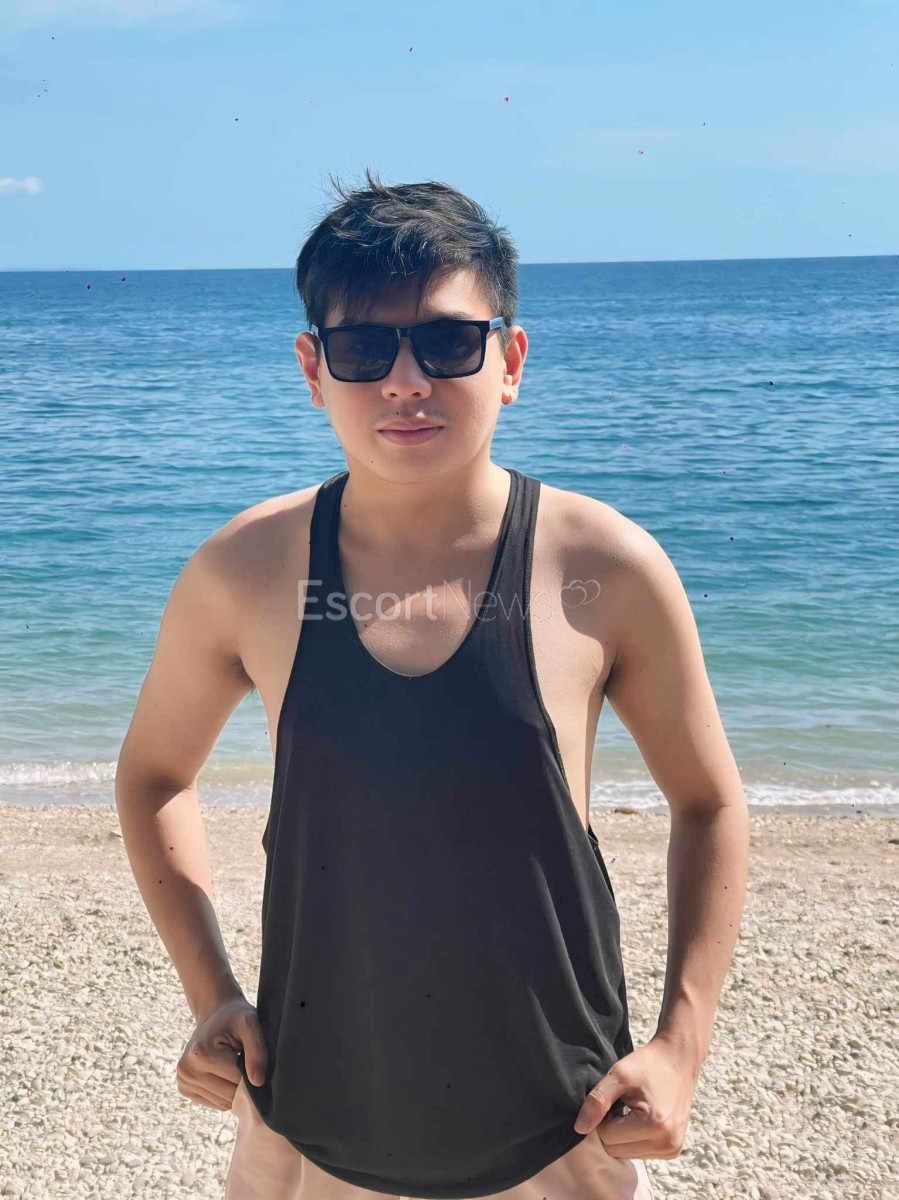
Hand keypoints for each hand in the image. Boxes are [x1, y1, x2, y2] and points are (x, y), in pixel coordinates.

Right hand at [176, 995, 268, 1111]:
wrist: (215, 1013)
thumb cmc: (235, 1017)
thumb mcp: (250, 1024)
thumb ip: (257, 1051)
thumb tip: (258, 1082)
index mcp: (201, 1054)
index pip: (238, 1081)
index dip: (253, 1072)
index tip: (254, 1057)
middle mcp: (187, 1070)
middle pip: (229, 1095)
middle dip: (243, 1083)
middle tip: (246, 1061)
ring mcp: (183, 1081)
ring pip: (223, 1103)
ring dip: (234, 1089)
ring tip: (234, 1065)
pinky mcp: (184, 1089)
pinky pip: (215, 1103)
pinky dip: (225, 1093)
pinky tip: (225, 1073)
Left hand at [572, 1037, 698, 1159]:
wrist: (678, 1058)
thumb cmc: (648, 1064)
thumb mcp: (619, 1075)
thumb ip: (598, 1100)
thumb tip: (579, 1128)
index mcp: (654, 1125)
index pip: (607, 1137)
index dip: (600, 1118)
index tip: (609, 1100)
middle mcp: (666, 1143)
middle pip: (616, 1150)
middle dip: (609, 1129)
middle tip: (618, 1104)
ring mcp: (671, 1149)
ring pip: (626, 1154)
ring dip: (621, 1135)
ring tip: (629, 1109)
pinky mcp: (673, 1149)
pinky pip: (640, 1152)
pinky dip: (633, 1138)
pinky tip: (638, 1118)